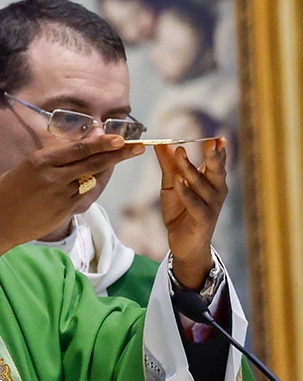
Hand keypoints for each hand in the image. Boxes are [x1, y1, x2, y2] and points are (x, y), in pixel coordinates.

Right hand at [0, 133, 143, 284]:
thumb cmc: (6, 193)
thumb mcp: (25, 168)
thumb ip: (50, 160)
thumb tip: (75, 151)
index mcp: (41, 161)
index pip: (80, 149)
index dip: (103, 143)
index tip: (120, 138)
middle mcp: (53, 176)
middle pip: (93, 162)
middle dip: (118, 154)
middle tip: (138, 147)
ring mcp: (60, 194)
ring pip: (92, 178)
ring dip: (107, 168)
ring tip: (123, 157)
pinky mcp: (63, 210)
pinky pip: (83, 194)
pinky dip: (91, 185)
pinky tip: (95, 179)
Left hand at [158, 138, 226, 288]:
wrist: (183, 244)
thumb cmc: (181, 211)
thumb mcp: (172, 185)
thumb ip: (169, 165)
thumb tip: (161, 143)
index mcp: (212, 182)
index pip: (217, 163)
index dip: (218, 150)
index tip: (218, 136)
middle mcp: (216, 192)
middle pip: (217, 171)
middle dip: (214, 156)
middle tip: (211, 142)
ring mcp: (211, 206)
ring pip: (202, 184)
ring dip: (191, 169)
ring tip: (180, 153)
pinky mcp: (203, 219)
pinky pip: (195, 204)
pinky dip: (187, 192)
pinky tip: (180, 182)